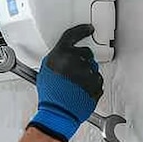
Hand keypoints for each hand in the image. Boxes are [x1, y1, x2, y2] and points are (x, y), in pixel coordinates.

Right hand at [28, 25, 103, 141]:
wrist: (58, 112)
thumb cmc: (50, 95)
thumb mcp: (45, 71)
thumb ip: (56, 59)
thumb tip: (63, 55)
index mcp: (60, 55)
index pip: (72, 35)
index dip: (82, 30)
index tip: (88, 29)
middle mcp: (75, 61)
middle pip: (85, 53)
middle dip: (82, 60)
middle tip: (73, 73)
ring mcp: (87, 72)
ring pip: (92, 68)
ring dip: (86, 74)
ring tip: (75, 85)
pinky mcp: (96, 83)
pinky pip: (97, 80)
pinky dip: (91, 84)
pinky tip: (81, 91)